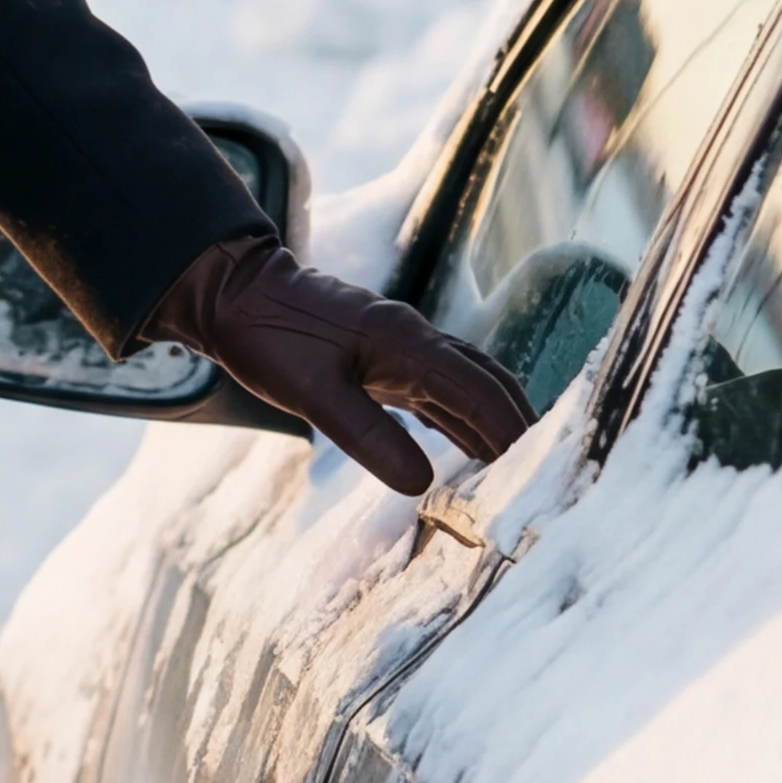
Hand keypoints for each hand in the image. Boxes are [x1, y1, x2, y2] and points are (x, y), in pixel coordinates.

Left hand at [152, 234, 525, 498]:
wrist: (234, 294)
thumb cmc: (269, 338)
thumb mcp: (313, 394)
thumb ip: (369, 437)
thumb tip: (423, 488)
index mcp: (412, 346)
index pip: (484, 396)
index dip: (516, 436)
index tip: (545, 475)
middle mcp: (418, 344)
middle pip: (490, 388)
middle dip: (521, 430)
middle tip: (547, 477)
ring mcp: (402, 350)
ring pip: (467, 390)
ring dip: (493, 428)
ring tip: (517, 473)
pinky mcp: (383, 361)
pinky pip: (438, 393)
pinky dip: (460, 422)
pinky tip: (467, 449)